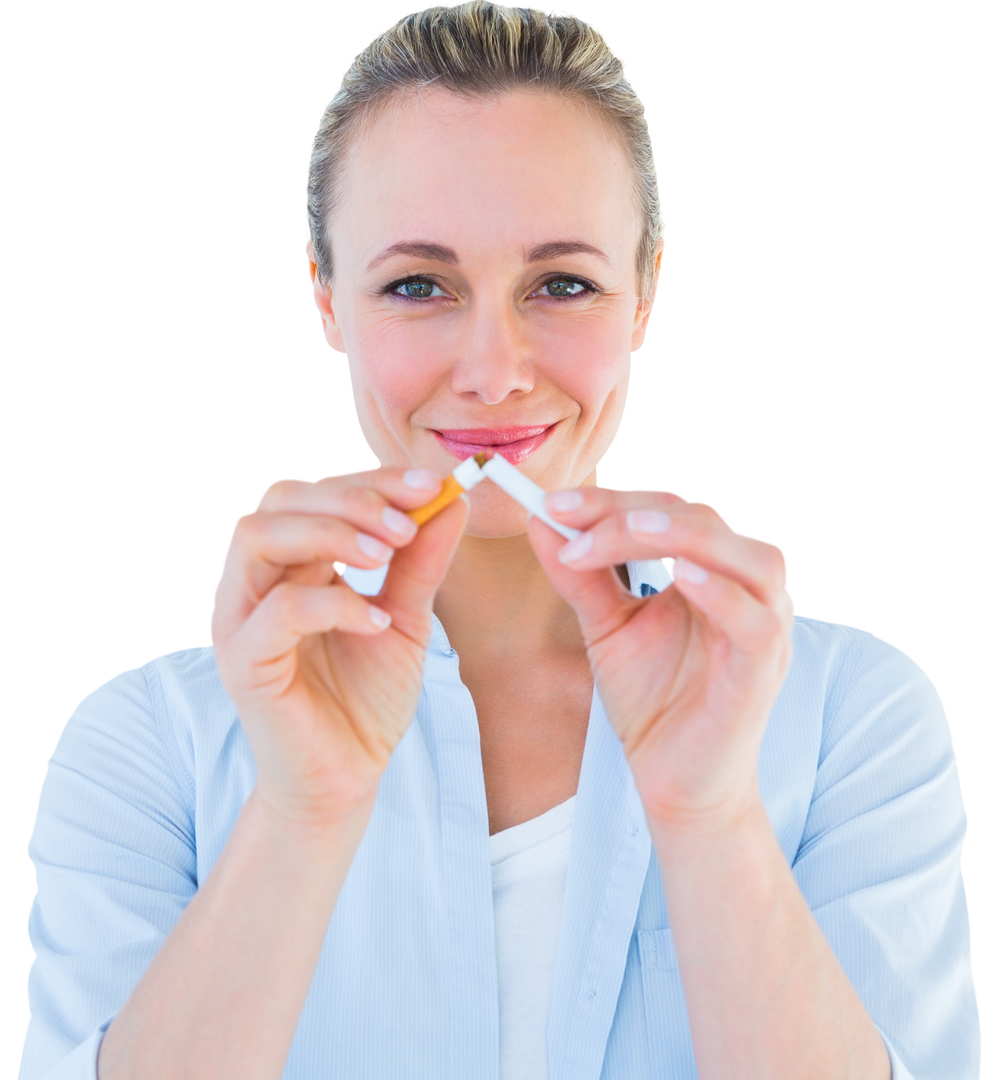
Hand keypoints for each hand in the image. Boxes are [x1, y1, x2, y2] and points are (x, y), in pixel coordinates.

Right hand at [209, 468, 466, 826]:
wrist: (347, 778)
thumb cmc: (367, 698)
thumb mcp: (406, 618)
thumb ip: (421, 561)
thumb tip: (451, 499)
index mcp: (291, 562)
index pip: (317, 491)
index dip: (373, 481)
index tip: (433, 486)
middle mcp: (256, 580)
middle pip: (281, 497)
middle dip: (351, 498)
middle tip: (408, 525)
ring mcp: (241, 618)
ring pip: (258, 535)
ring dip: (332, 532)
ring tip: (388, 555)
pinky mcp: (244, 662)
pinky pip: (277, 611)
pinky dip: (334, 604)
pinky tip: (376, 622)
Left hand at [529, 487, 794, 827]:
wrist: (674, 782)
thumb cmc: (653, 702)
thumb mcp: (606, 627)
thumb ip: (580, 576)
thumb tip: (541, 520)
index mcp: (710, 571)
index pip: (671, 510)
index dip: (611, 500)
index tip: (552, 504)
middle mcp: (744, 590)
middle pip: (706, 521)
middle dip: (635, 513)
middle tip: (573, 521)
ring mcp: (762, 629)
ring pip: (753, 559)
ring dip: (689, 537)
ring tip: (629, 531)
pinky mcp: (761, 672)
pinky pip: (757, 623)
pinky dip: (723, 593)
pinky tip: (679, 577)